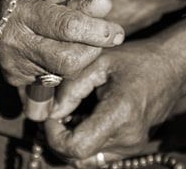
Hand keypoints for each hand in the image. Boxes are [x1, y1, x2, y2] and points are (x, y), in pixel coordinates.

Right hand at [0, 0, 123, 85]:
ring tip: (80, 41)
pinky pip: (52, 80)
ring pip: (63, 74)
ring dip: (82, 59)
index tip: (117, 32)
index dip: (97, 31)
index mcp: (23, 11)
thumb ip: (79, 1)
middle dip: (92, 50)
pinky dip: (65, 68)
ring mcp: (12, 64)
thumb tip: (106, 6)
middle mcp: (14, 41)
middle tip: (100, 37)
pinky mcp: (14, 79)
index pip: (66, 28)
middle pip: (67, 61)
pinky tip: (61, 51)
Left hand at [45, 38, 184, 166]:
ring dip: (73, 140)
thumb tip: (53, 112)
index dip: (55, 136)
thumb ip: (72, 88)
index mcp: (119, 114)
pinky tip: (87, 118)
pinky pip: (101, 153)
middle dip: (60, 137)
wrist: (168, 68)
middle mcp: (127, 138)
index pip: (76, 147)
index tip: (51, 116)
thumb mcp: (99, 63)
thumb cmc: (135, 60)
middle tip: (59, 112)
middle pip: (79, 156)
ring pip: (89, 158)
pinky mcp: (134, 146)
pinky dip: (87, 141)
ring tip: (74, 112)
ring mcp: (132, 146)